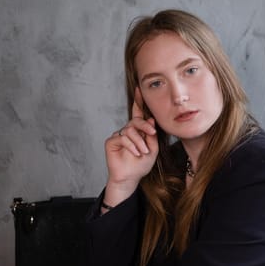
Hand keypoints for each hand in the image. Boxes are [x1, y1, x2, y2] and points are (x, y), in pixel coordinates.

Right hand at [103, 88, 157, 206]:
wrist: (130, 177)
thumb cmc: (141, 165)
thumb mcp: (153, 149)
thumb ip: (152, 135)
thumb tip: (150, 119)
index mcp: (138, 131)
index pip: (138, 114)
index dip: (138, 101)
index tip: (139, 88)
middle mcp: (127, 131)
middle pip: (135, 120)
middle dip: (145, 125)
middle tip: (152, 132)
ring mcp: (119, 135)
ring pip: (130, 130)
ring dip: (139, 141)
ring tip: (142, 152)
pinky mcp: (111, 141)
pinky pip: (122, 137)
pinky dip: (131, 145)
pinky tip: (136, 153)